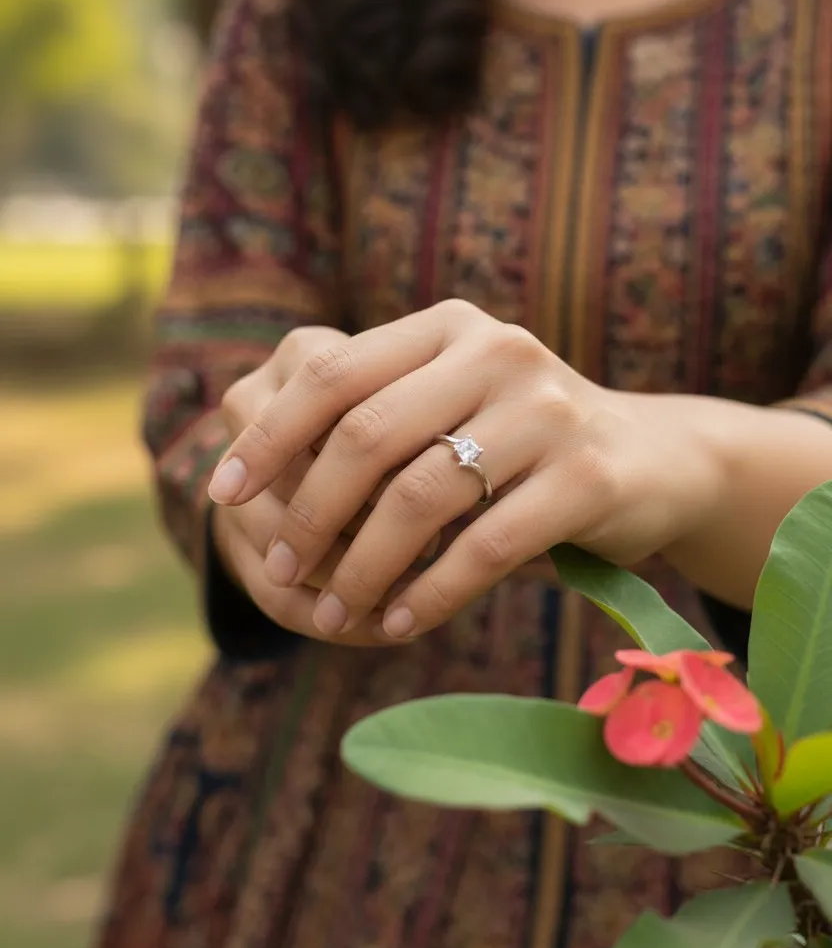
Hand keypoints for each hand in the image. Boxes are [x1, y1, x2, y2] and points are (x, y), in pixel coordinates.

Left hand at [208, 300, 723, 640]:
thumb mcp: (451, 407)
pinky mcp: (589, 476)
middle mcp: (496, 352)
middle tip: (281, 570)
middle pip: (366, 435)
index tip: (222, 491)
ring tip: (335, 613)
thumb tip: (252, 483)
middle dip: (307, 513)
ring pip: (422, 497)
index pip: (331, 371)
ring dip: (364, 567)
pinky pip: (487, 545)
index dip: (267, 434)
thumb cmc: (524, 444)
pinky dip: (433, 591)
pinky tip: (402, 621)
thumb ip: (375, 422)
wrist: (656, 460)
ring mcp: (549, 411)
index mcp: (447, 326)